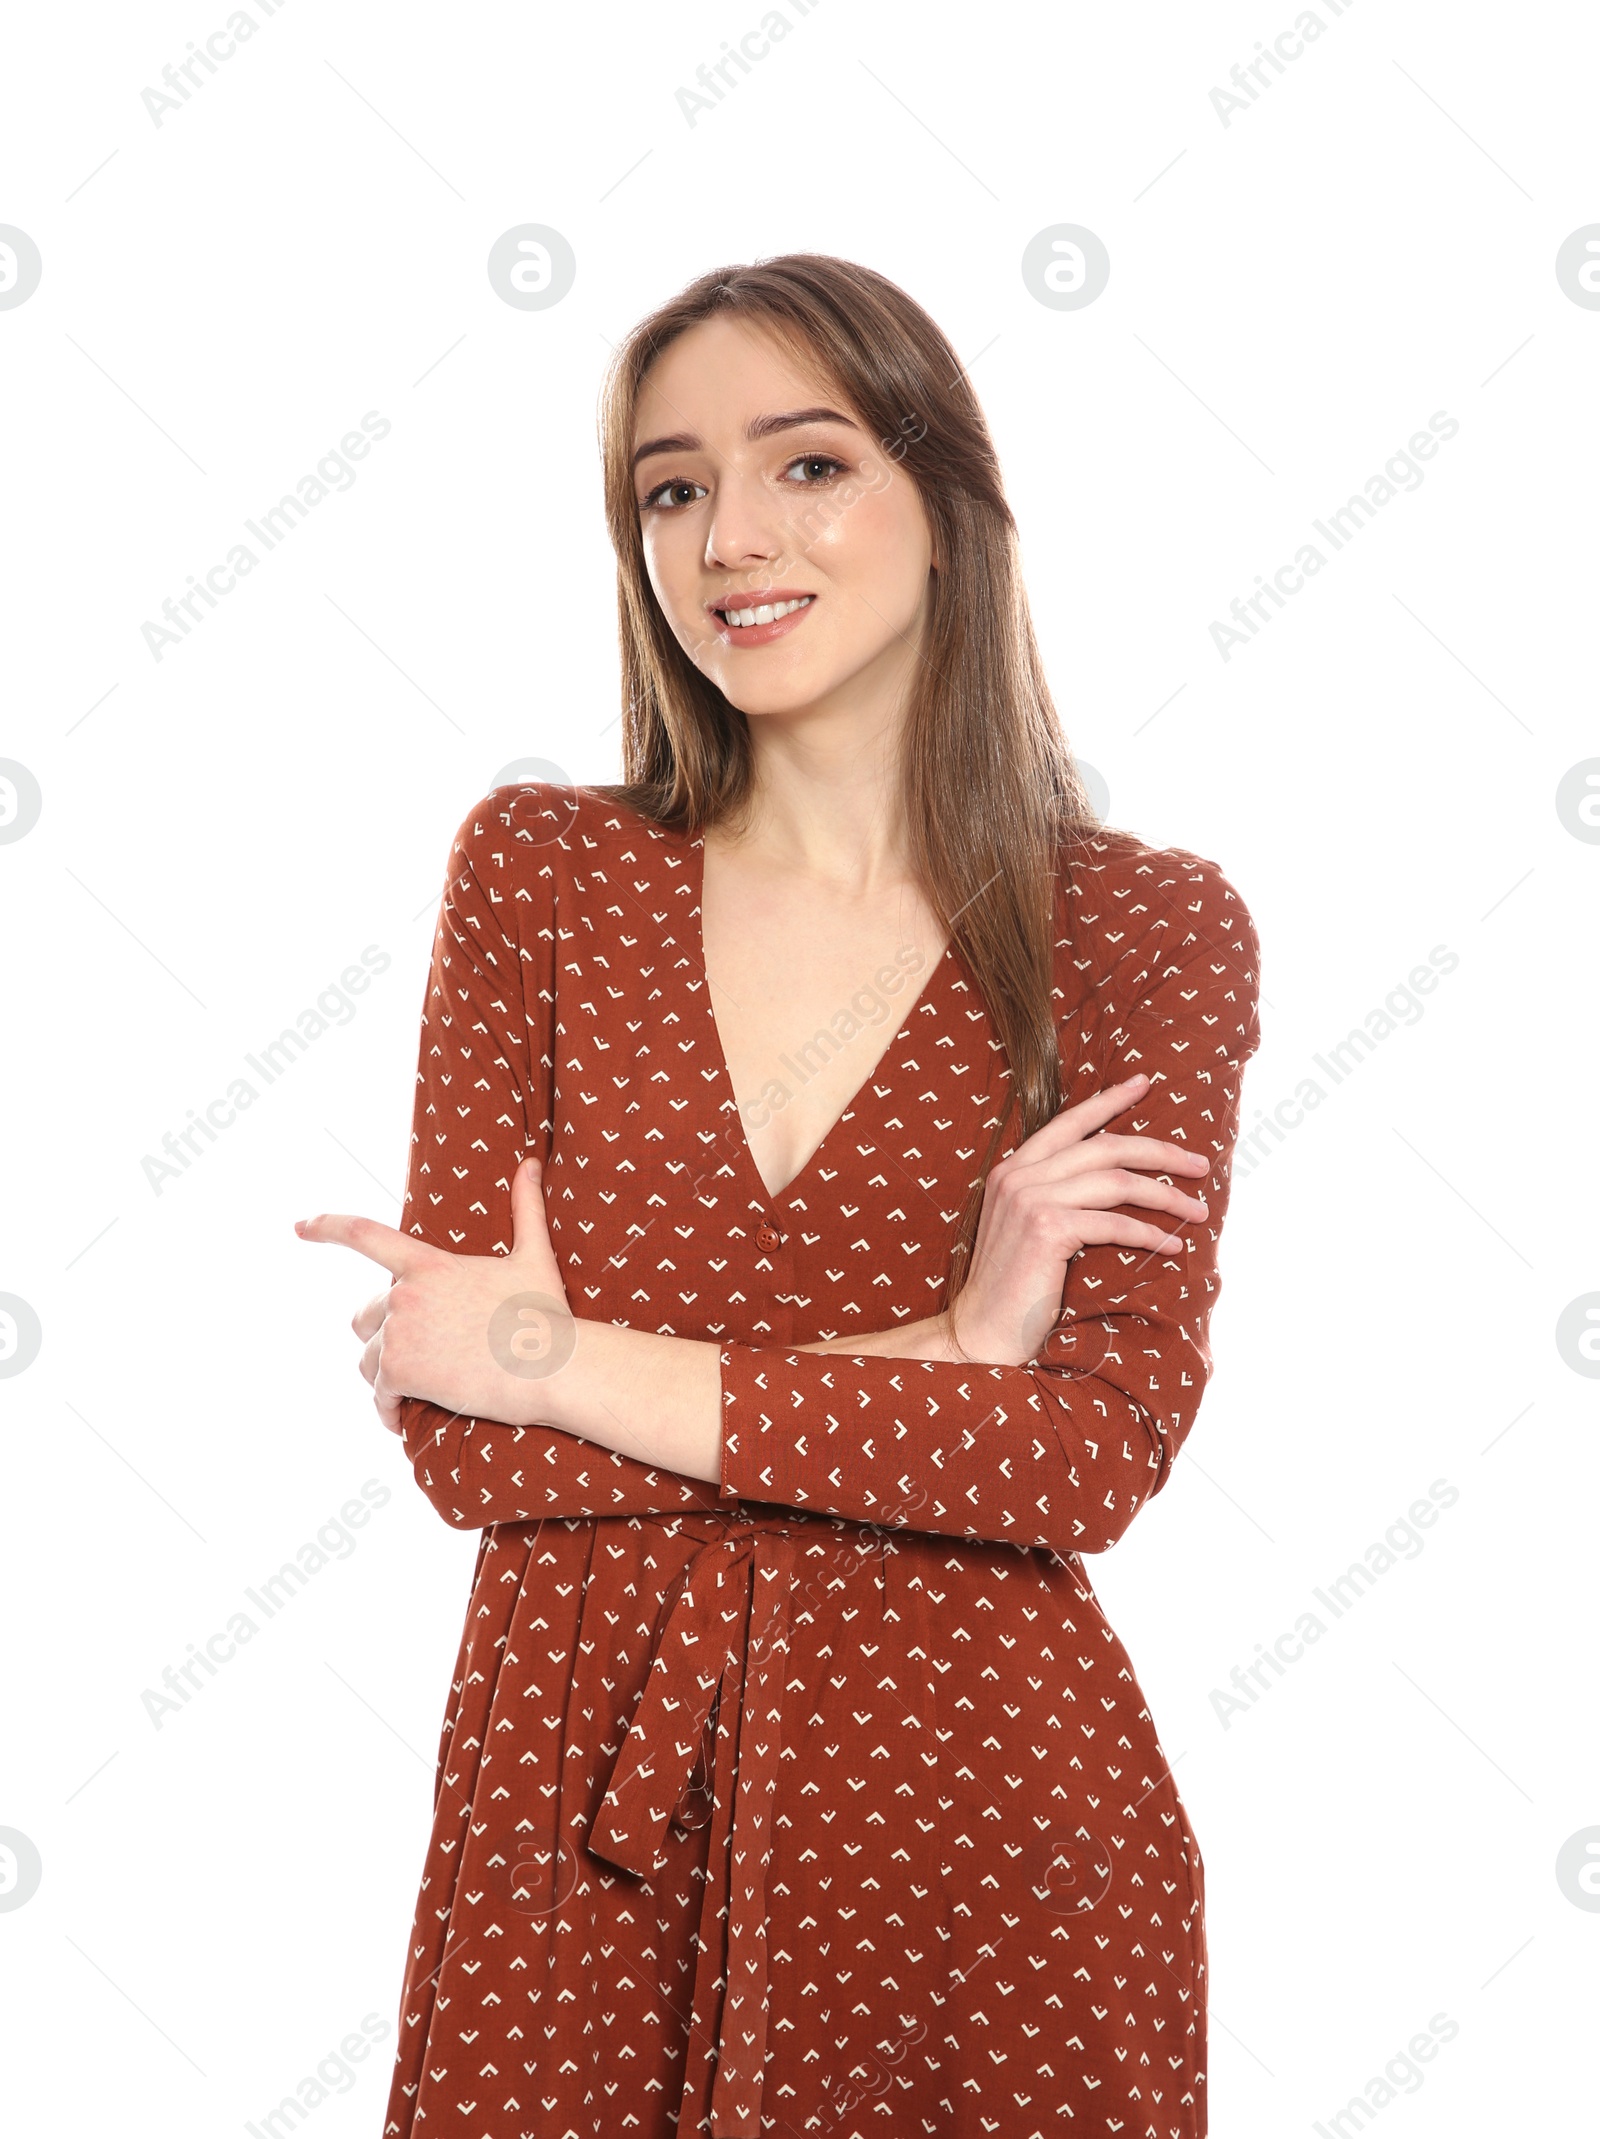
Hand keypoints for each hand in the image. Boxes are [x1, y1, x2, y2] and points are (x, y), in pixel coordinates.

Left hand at [294, 1155, 572, 1434]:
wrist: (552, 1367)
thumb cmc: (546, 1315)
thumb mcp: (534, 1257)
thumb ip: (526, 1208)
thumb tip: (531, 1164)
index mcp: (429, 1264)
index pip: (365, 1235)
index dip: (328, 1226)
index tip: (300, 1226)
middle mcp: (404, 1295)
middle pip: (363, 1317)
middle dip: (383, 1337)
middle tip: (418, 1356)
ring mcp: (399, 1333)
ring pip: (368, 1359)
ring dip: (387, 1375)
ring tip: (419, 1388)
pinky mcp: (400, 1371)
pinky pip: (379, 1394)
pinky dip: (388, 1410)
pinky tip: (403, 1419)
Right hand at [948, 1073, 1211, 1368]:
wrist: (981, 1332)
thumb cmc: (1013, 1288)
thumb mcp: (1027, 1228)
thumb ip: (1054, 1197)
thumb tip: (1113, 1181)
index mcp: (1012, 1170)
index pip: (1069, 1123)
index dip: (1109, 1101)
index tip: (1143, 1083)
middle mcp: (1019, 1176)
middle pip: (1104, 1146)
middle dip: (1160, 1151)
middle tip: (1199, 1162)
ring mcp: (1030, 1200)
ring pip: (1117, 1182)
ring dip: (1166, 1196)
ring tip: (1197, 1211)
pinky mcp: (1046, 1229)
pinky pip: (1114, 1223)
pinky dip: (1150, 1233)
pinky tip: (1172, 1245)